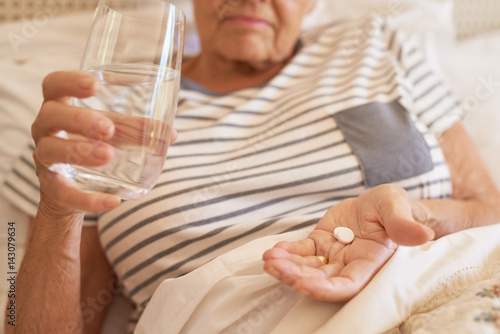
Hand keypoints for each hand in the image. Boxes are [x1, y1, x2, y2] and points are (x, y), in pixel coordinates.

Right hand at [32, 71, 177, 217]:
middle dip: (79, 120)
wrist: (71, 189)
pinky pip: (64, 194)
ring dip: (80, 152)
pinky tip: (113, 202)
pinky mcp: (52, 188)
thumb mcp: (112, 134)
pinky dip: (88, 199)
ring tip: (107, 155)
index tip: (95, 84)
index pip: (54, 85)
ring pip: (51, 151)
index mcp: (61, 107)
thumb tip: (171, 134)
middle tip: (108, 129)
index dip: (70, 81)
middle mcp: (46, 129)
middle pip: (51, 116)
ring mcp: (46, 159)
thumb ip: (136, 130)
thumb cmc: (93, 146)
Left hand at [262, 184, 433, 301]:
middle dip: (296, 275)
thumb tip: (422, 235)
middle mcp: (350, 264)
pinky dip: (288, 252)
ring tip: (268, 259)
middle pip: (321, 279)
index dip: (324, 288)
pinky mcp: (321, 242)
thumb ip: (403, 223)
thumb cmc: (395, 208)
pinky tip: (274, 250)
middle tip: (275, 267)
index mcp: (371, 262)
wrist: (381, 203)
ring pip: (308, 267)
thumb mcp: (398, 208)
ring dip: (287, 265)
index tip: (301, 284)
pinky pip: (302, 251)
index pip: (347, 284)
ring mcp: (334, 255)